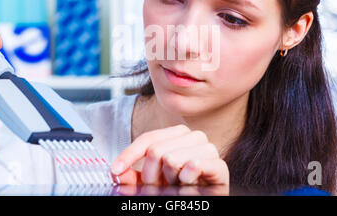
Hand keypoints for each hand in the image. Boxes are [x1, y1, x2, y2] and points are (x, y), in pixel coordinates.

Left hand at [111, 124, 229, 186]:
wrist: (202, 201)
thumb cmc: (178, 189)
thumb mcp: (150, 182)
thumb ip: (132, 176)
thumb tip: (116, 172)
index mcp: (177, 134)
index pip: (148, 139)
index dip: (129, 154)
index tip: (116, 169)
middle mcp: (194, 137)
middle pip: (157, 150)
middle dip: (152, 174)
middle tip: (162, 184)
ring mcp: (209, 149)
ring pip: (172, 158)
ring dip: (170, 179)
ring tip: (178, 184)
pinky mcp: (220, 167)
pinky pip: (195, 165)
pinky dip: (187, 178)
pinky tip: (190, 182)